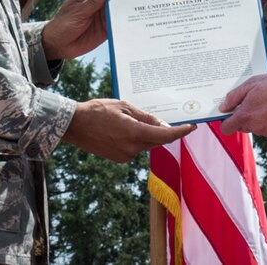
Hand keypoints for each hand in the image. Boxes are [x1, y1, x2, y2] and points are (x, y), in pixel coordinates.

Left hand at [41, 0, 152, 59]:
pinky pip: (122, 23)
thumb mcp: (77, 13)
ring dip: (138, 9)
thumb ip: (92, 2)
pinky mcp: (107, 27)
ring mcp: (106, 14)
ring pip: (125, 8)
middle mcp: (102, 0)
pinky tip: (144, 26)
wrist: (56, 45)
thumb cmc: (62, 25)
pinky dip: (132, 24)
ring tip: (156, 9)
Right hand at [62, 98, 194, 162]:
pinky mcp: (119, 158)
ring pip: (147, 145)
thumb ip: (146, 117)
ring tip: (143, 119)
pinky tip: (132, 128)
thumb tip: (163, 125)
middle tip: (175, 120)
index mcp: (134, 133)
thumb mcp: (125, 107)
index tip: (192, 127)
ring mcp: (125, 156)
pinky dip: (139, 139)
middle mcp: (132, 149)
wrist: (74, 125)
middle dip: (166, 132)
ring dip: (151, 135)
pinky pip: (136, 148)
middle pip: (158, 141)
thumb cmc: (99, 110)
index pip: (165, 136)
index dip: (181, 132)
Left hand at [218, 73, 266, 136]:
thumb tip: (222, 107)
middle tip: (250, 102)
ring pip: (255, 127)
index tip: (229, 113)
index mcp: (244, 116)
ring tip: (266, 103)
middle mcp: (254, 127)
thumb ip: (233, 97)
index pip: (226, 128)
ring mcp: (266, 131)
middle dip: (243, 117)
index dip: (226, 121)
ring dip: (256, 118)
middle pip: (241, 126)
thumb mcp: (250, 85)